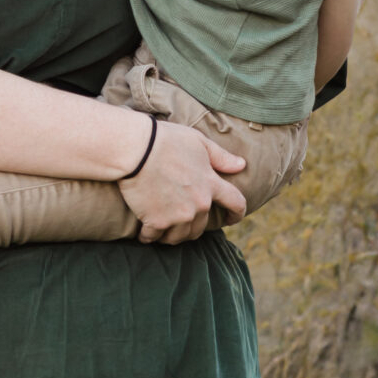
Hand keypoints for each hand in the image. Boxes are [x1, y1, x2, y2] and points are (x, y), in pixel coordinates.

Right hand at [118, 121, 246, 244]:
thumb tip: (242, 165)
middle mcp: (199, 204)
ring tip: (162, 228)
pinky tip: (144, 232)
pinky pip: (154, 237)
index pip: (236, 203)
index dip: (237, 213)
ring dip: (172, 234)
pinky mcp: (157, 222)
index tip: (233, 219)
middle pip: (201, 226)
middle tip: (178, 217)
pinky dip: (149, 236)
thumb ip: (221, 157)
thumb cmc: (166, 140)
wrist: (136, 149)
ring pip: (180, 236)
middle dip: (192, 224)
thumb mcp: (198, 142)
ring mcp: (179, 215)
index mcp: (211, 184)